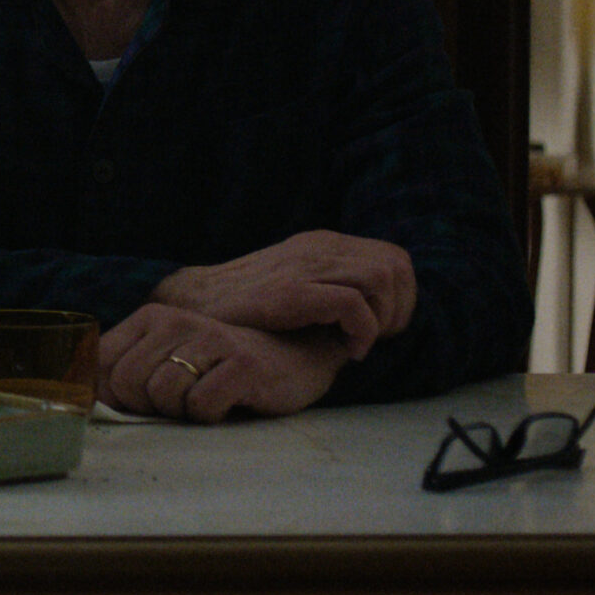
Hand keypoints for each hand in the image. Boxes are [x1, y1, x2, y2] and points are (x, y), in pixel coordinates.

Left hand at [95, 304, 349, 421]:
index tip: (136, 406)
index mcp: (151, 318)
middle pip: (126, 383)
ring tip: (206, 399)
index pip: (99, 363)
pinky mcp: (242, 363)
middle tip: (181, 403)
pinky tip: (228, 403)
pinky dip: (210, 416)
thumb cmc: (222, 368)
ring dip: (182, 412)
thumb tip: (84, 404)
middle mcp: (176, 321)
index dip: (110, 396)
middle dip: (147, 407)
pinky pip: (201, 406)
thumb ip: (128, 372)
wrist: (296, 356)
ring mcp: (210, 339)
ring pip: (161, 395)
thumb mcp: (170, 361)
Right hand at [149, 230, 414, 358]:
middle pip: (397, 265)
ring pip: (382, 278)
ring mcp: (304, 266)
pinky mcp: (291, 292)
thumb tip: (375, 317)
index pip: (394, 258)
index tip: (380, 330)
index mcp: (323, 245)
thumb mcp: (296, 286)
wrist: (192, 303)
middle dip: (399, 309)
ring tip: (360, 343)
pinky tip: (348, 350)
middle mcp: (319, 248)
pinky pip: (352, 303)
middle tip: (373, 338)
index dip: (401, 298)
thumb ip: (331, 290)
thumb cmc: (245, 307)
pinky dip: (362, 330)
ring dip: (383, 319)